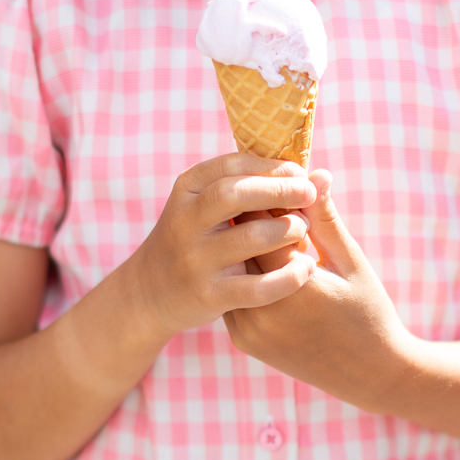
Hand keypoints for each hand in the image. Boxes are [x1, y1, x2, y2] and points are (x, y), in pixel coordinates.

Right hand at [127, 153, 318, 342]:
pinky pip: (258, 286)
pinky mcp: (208, 294)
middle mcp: (186, 221)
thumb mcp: (202, 205)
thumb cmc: (195, 239)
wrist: (149, 292)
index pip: (232, 165)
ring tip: (303, 230)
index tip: (299, 173)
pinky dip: (289, 277)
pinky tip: (305, 269)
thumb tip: (310, 173)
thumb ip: (243, 186)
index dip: (271, 166)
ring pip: (252, 237)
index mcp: (187, 189)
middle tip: (309, 194)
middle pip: (236, 195)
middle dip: (280, 190)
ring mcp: (195, 259)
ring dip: (288, 230)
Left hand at [224, 171, 411, 411]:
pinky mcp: (243, 341)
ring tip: (265, 229)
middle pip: (240, 245)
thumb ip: (325, 219)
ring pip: (232, 270)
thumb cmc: (369, 313)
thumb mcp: (350, 263)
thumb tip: (315, 172)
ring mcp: (248, 331)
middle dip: (253, 218)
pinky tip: (261, 261)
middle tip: (268, 200)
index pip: (260, 224)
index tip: (280, 183)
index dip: (268, 198)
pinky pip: (233, 293)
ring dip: (244, 246)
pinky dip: (244, 274)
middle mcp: (262, 312)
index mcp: (293, 288)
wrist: (369, 376)